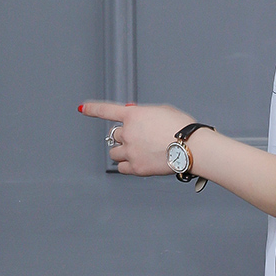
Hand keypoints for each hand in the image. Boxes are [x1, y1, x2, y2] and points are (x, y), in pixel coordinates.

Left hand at [78, 100, 195, 176]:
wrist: (192, 147)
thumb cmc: (183, 129)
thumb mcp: (164, 111)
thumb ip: (146, 114)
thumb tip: (138, 118)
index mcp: (134, 115)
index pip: (106, 110)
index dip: (92, 108)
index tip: (82, 108)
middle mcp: (128, 132)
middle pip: (114, 135)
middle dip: (124, 137)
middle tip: (138, 140)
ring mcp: (131, 151)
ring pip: (114, 153)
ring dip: (122, 152)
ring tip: (138, 152)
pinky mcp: (136, 167)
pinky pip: (122, 167)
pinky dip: (126, 165)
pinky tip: (137, 162)